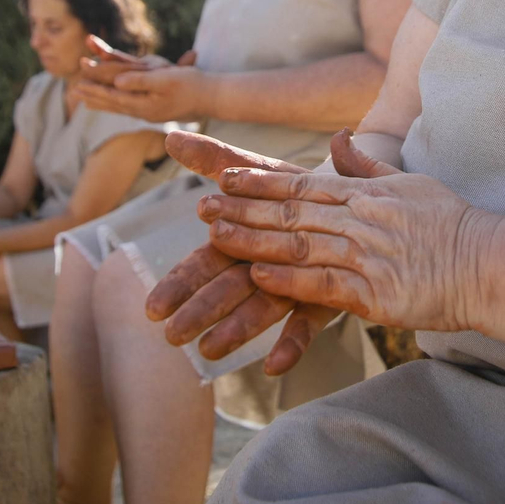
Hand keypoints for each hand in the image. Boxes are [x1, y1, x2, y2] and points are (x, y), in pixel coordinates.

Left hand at [75, 50, 208, 122]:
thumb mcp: (165, 79)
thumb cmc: (191, 85)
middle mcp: (143, 112)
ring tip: (86, 101)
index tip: (77, 84)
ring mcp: (149, 113)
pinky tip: (115, 103)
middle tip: (73, 91)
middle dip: (93, 96)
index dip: (94, 90)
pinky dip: (117, 104)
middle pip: (113, 104)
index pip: (113, 97)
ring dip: (102, 102)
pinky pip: (129, 107)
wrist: (212, 98)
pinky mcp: (155, 110)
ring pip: (119, 107)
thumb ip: (139, 81)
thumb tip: (116, 81)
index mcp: (143, 105)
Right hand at [146, 131, 365, 375]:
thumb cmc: (297, 189)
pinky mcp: (324, 299)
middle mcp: (263, 266)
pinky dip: (292, 344)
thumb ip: (216, 158)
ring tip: (209, 352)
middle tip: (172, 336)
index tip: (152, 307)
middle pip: (225, 290)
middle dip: (198, 312)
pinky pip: (308, 325)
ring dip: (234, 331)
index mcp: (243, 238)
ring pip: (260, 310)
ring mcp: (292, 286)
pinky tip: (276, 366)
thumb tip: (171, 136)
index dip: (178, 283)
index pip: (203, 262)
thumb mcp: (258, 169)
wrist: (352, 199)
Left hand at [193, 130, 497, 332]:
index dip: (259, 184)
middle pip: (291, 212)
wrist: (490, 263)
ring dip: (254, 241)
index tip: (224, 179)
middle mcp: (361, 219)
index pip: (302, 184)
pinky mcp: (375, 293)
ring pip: (299, 244)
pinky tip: (259, 277)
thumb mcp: (410, 181)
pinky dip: (289, 280)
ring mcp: (367, 255)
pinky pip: (323, 284)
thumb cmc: (453, 224)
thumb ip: (368, 164)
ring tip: (215, 238)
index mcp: (366, 194)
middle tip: (202, 207)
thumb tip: (338, 139)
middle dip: (243, 209)